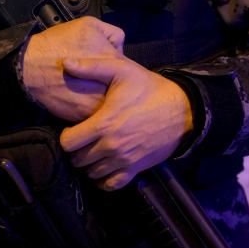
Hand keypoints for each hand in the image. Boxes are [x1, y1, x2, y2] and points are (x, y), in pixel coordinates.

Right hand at [21, 17, 124, 121]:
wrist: (28, 68)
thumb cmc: (55, 45)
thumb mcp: (88, 24)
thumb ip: (112, 33)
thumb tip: (120, 47)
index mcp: (113, 62)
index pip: (128, 70)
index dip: (119, 69)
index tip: (110, 69)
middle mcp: (109, 85)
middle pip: (121, 90)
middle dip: (115, 86)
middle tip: (101, 81)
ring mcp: (98, 103)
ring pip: (111, 104)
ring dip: (105, 99)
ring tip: (90, 89)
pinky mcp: (85, 116)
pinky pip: (96, 115)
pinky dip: (92, 108)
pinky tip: (82, 98)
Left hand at [59, 56, 193, 190]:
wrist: (183, 110)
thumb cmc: (151, 89)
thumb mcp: (122, 71)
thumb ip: (92, 67)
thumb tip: (66, 63)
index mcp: (103, 124)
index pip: (68, 143)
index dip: (66, 136)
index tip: (73, 129)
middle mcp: (111, 146)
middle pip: (77, 160)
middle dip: (76, 151)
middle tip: (83, 140)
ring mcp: (124, 160)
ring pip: (92, 173)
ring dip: (89, 164)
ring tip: (93, 151)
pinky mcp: (135, 169)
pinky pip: (111, 185)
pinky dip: (103, 180)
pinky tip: (104, 168)